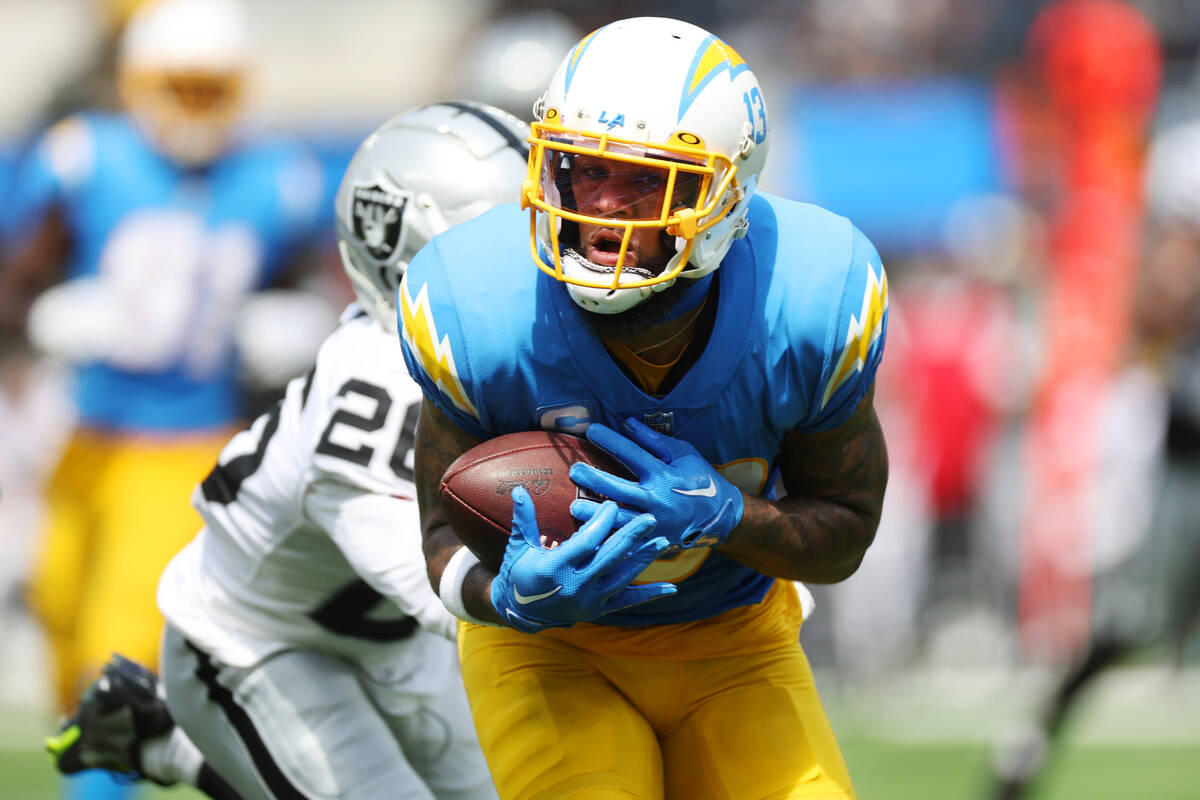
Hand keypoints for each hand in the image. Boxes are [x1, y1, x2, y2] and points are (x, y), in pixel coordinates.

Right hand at [490, 487, 675, 632]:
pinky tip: (671, 587)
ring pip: (622, 578)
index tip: (613, 505)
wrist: (521, 613)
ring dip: (644, 559)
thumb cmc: (519, 573)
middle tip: (651, 518)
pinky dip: (649, 595)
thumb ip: (524, 519)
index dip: (601, 523)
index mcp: (554, 568)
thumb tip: (519, 490)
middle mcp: (574, 587)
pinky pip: (628, 602)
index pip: (585, 543)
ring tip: (663, 540)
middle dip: (632, 537)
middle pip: (610, 558)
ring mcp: (589, 601)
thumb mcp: (519, 547)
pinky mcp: (598, 611)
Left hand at [569, 418, 743, 548]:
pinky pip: (627, 543)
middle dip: (595, 479)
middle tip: (574, 470)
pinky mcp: (653, 543)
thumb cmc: (699, 479)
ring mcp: (656, 525)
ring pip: (620, 521)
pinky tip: (589, 536)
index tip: (591, 429)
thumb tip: (627, 422)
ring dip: (596, 514)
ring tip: (574, 506)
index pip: (634, 455)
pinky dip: (608, 540)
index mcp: (665, 476)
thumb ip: (654, 440)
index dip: (612, 441)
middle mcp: (659, 501)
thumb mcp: (683, 454)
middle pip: (621, 490)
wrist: (721, 516)